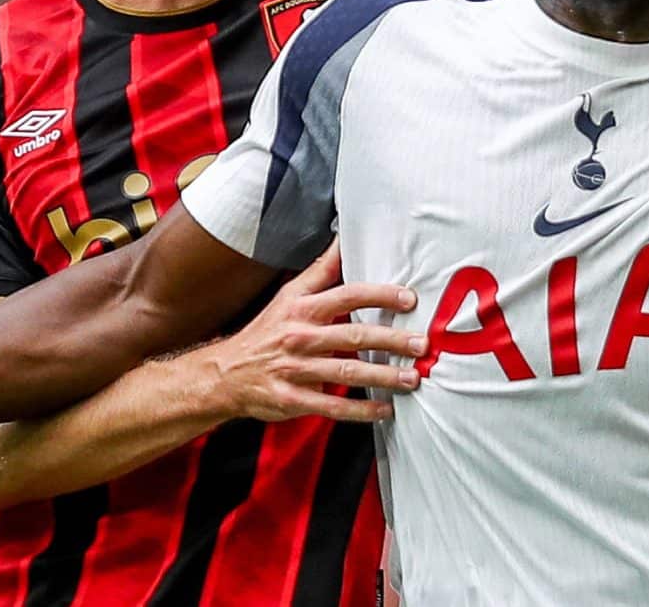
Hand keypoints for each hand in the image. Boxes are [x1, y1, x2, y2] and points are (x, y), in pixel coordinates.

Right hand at [199, 241, 423, 423]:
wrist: (226, 373)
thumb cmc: (267, 330)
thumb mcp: (289, 295)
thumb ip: (322, 270)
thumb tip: (344, 237)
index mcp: (302, 308)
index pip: (347, 295)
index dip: (380, 295)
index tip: (410, 299)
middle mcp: (300, 336)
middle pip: (352, 335)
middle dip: (390, 340)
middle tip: (421, 345)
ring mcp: (295, 369)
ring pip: (346, 372)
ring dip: (383, 377)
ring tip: (412, 379)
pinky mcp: (292, 399)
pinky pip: (332, 406)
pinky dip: (360, 410)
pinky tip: (384, 410)